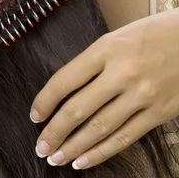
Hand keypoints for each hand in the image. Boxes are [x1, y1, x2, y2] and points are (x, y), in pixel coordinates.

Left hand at [30, 9, 178, 169]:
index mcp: (107, 48)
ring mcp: (142, 94)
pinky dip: (101, 152)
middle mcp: (122, 72)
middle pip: (79, 109)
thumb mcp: (118, 36)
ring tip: (56, 157)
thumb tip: (68, 89)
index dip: (46, 100)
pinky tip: (84, 160)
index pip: (66, 79)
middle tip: (41, 146)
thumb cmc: (153, 33)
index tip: (35, 115)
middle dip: (55, 131)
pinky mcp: (159, 112)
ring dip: (74, 147)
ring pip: (99, 128)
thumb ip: (95, 60)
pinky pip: (125, 137)